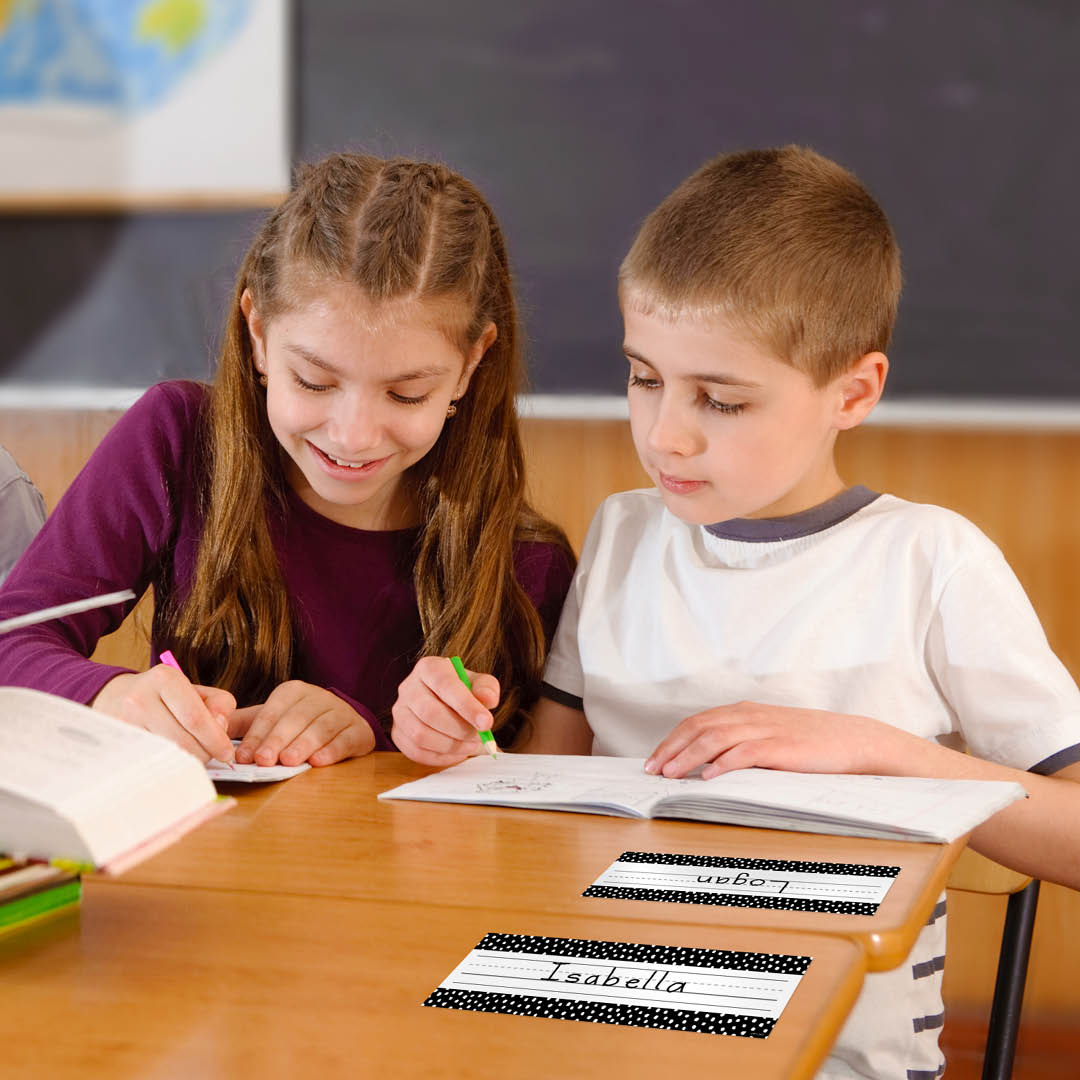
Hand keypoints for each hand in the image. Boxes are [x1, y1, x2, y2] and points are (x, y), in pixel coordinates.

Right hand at [92, 667, 236, 763]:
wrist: (113, 696)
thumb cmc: (163, 695)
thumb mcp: (194, 689)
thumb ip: (220, 703)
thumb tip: (222, 729)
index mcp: (165, 679)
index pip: (195, 718)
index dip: (215, 740)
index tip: (227, 754)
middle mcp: (140, 699)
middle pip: (181, 741)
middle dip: (203, 754)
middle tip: (210, 757)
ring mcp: (123, 723)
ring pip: (165, 755)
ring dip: (185, 763)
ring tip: (191, 757)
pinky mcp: (116, 744)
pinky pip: (148, 763)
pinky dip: (166, 766)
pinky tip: (172, 761)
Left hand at [232, 680, 375, 766]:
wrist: (342, 725)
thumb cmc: (299, 726)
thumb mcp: (271, 721)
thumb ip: (244, 725)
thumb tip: (211, 732)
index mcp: (293, 691)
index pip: (272, 711)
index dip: (257, 734)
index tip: (244, 756)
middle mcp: (319, 697)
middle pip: (297, 718)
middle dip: (278, 740)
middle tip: (264, 760)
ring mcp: (341, 712)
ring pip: (321, 727)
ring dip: (304, 745)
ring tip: (290, 762)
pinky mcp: (359, 729)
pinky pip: (346, 738)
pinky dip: (333, 749)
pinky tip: (320, 761)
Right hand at [391, 656, 499, 764]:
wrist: (446, 703)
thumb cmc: (463, 690)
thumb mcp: (479, 684)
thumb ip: (486, 688)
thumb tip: (487, 699)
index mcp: (429, 668)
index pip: (445, 685)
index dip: (467, 706)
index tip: (486, 723)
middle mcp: (408, 687)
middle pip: (430, 713)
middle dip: (460, 730)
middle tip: (480, 737)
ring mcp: (399, 711)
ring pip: (420, 735)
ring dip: (451, 746)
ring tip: (471, 744)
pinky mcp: (397, 733)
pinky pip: (416, 752)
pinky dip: (441, 757)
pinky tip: (457, 752)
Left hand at [644, 700, 929, 779]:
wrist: (855, 740)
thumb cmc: (812, 743)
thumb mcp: (771, 736)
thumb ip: (742, 743)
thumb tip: (707, 764)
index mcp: (745, 712)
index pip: (698, 722)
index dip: (672, 740)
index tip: (654, 759)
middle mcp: (751, 716)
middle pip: (699, 727)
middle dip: (671, 748)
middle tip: (652, 769)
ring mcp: (766, 729)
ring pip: (715, 738)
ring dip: (688, 756)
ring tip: (670, 773)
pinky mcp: (781, 747)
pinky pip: (745, 752)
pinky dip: (722, 763)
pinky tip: (708, 776)